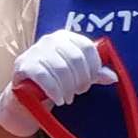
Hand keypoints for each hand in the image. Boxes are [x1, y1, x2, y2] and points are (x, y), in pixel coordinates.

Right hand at [0, 28, 114, 135]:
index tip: (93, 80)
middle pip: (75, 58)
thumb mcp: (77, 74)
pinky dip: (55, 91)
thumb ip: (95, 74)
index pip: (87, 47)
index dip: (94, 66)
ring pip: (61, 69)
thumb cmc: (56, 80)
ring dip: (68, 88)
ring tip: (69, 98)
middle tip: (80, 91)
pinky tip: (59, 99)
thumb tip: (113, 77)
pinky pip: (44, 77)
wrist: (26, 93)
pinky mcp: (24, 65)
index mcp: (66, 37)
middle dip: (81, 79)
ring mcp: (35, 51)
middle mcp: (50, 39)